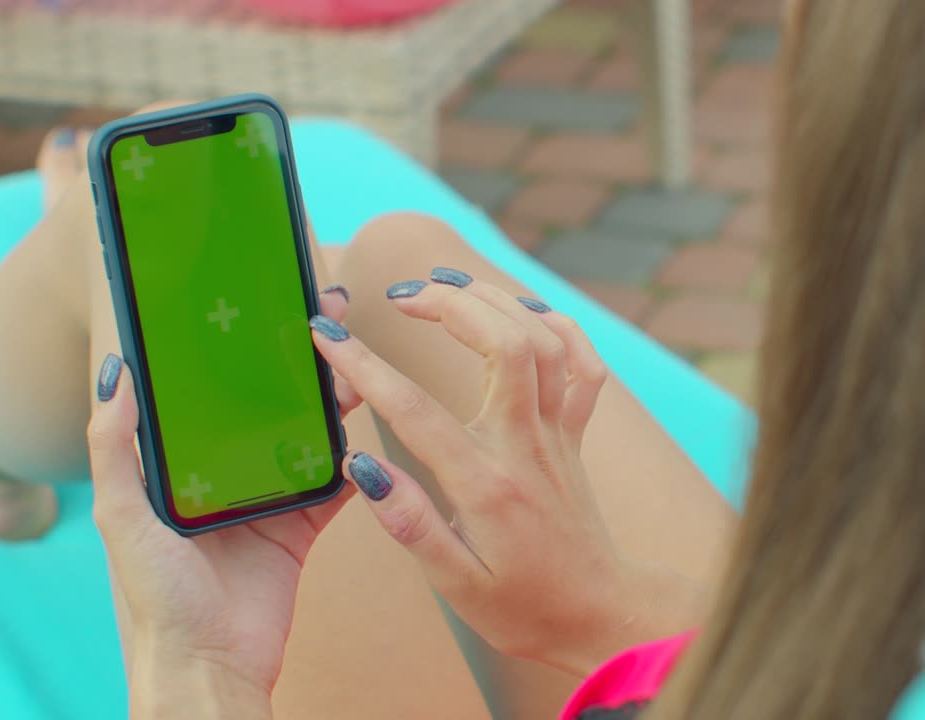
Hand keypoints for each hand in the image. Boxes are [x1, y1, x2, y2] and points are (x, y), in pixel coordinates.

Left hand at [88, 288, 362, 717]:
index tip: (250, 304)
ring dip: (327, 402)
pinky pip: (333, 487)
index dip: (227, 351)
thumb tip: (118, 373)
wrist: (209, 669)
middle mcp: (223, 476)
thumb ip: (114, 448)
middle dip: (290, 363)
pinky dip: (352, 461)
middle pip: (263, 407)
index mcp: (177, 469)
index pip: (204, 395)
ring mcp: (265, 500)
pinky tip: (365, 426)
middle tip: (320, 315)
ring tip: (349, 362)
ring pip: (303, 437)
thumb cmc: (156, 600)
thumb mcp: (123, 518)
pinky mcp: (301, 529)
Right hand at [309, 270, 698, 677]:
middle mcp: (526, 447)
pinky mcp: (575, 435)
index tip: (326, 337)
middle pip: (503, 346)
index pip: (415, 412)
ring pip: (543, 343)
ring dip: (496, 301)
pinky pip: (582, 365)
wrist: (598, 614)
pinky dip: (558, 327)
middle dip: (449, 305)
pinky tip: (522, 308)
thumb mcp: (457, 585)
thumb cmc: (524, 606)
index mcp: (485, 485)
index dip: (364, 368)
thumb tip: (365, 469)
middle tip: (399, 295)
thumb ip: (411, 524)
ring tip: (446, 285)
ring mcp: (556, 435)